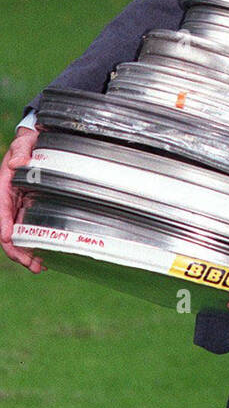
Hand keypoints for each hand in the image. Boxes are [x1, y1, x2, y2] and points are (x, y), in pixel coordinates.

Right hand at [0, 126, 44, 270]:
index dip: (4, 226)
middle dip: (17, 250)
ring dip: (27, 251)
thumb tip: (17, 162)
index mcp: (4, 186)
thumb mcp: (24, 143)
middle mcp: (10, 200)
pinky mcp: (31, 207)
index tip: (8, 239)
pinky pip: (31, 228)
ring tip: (39, 267)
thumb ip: (21, 151)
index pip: (1, 210)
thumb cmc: (29, 142)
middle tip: (32, 265)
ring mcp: (20, 205)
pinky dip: (36, 242)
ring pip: (20, 233)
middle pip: (9, 230)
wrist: (38, 141)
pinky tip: (45, 254)